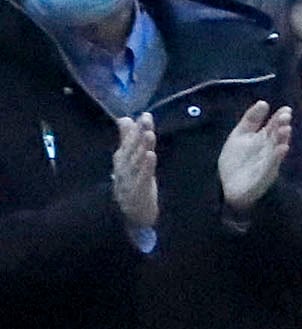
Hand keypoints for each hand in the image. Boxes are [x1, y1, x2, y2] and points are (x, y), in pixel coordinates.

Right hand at [110, 115, 157, 234]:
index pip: (130, 140)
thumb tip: (125, 118)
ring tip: (149, 134)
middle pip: (132, 148)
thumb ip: (127, 139)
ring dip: (142, 147)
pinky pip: (143, 176)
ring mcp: (130, 178)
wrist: (129, 214)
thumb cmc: (131, 182)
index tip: (145, 115)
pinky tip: (151, 155)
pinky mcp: (138, 190)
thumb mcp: (129, 160)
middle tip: (146, 119)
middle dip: (139, 133)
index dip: (137, 128)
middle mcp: (124, 166)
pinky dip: (146, 166)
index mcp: (122, 158)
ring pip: (137, 160)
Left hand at [217, 103, 292, 213]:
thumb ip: (251, 119)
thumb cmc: (235, 160)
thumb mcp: (240, 135)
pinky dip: (277, 157)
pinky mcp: (265, 175)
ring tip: (285, 129)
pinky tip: (282, 148)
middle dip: (281, 126)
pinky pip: (272, 165)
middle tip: (286, 116)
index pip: (273, 125)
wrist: (227, 187)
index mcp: (263, 138)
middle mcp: (268, 149)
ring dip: (282, 139)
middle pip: (276, 135)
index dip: (279, 117)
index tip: (286, 109)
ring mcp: (268, 162)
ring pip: (277, 148)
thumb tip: (264, 102)